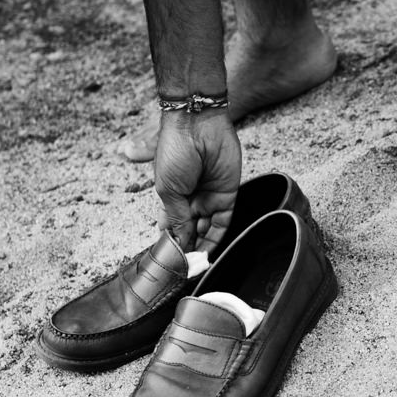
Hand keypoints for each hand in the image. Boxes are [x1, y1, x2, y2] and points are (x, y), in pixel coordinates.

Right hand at [153, 109, 240, 253]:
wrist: (198, 126)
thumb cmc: (176, 151)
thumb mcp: (169, 190)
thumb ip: (177, 219)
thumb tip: (177, 243)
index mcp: (172, 197)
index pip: (173, 227)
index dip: (172, 245)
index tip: (169, 264)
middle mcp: (191, 200)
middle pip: (191, 232)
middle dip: (188, 251)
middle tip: (184, 270)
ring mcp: (209, 198)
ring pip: (207, 231)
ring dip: (202, 249)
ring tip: (195, 267)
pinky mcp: (227, 195)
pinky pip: (223, 222)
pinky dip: (217, 239)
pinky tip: (209, 254)